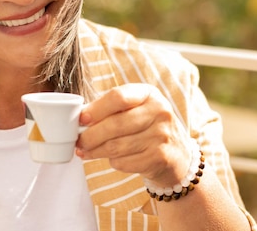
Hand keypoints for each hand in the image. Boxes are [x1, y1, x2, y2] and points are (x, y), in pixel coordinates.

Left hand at [76, 83, 191, 185]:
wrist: (177, 154)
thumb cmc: (147, 127)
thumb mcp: (136, 109)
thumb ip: (111, 109)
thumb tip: (80, 118)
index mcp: (149, 94)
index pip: (118, 97)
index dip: (96, 109)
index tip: (81, 119)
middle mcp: (159, 112)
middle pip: (116, 124)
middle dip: (91, 135)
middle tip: (78, 141)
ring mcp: (162, 135)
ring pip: (117, 146)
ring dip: (96, 151)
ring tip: (85, 151)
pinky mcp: (161, 157)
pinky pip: (125, 162)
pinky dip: (112, 162)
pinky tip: (110, 158)